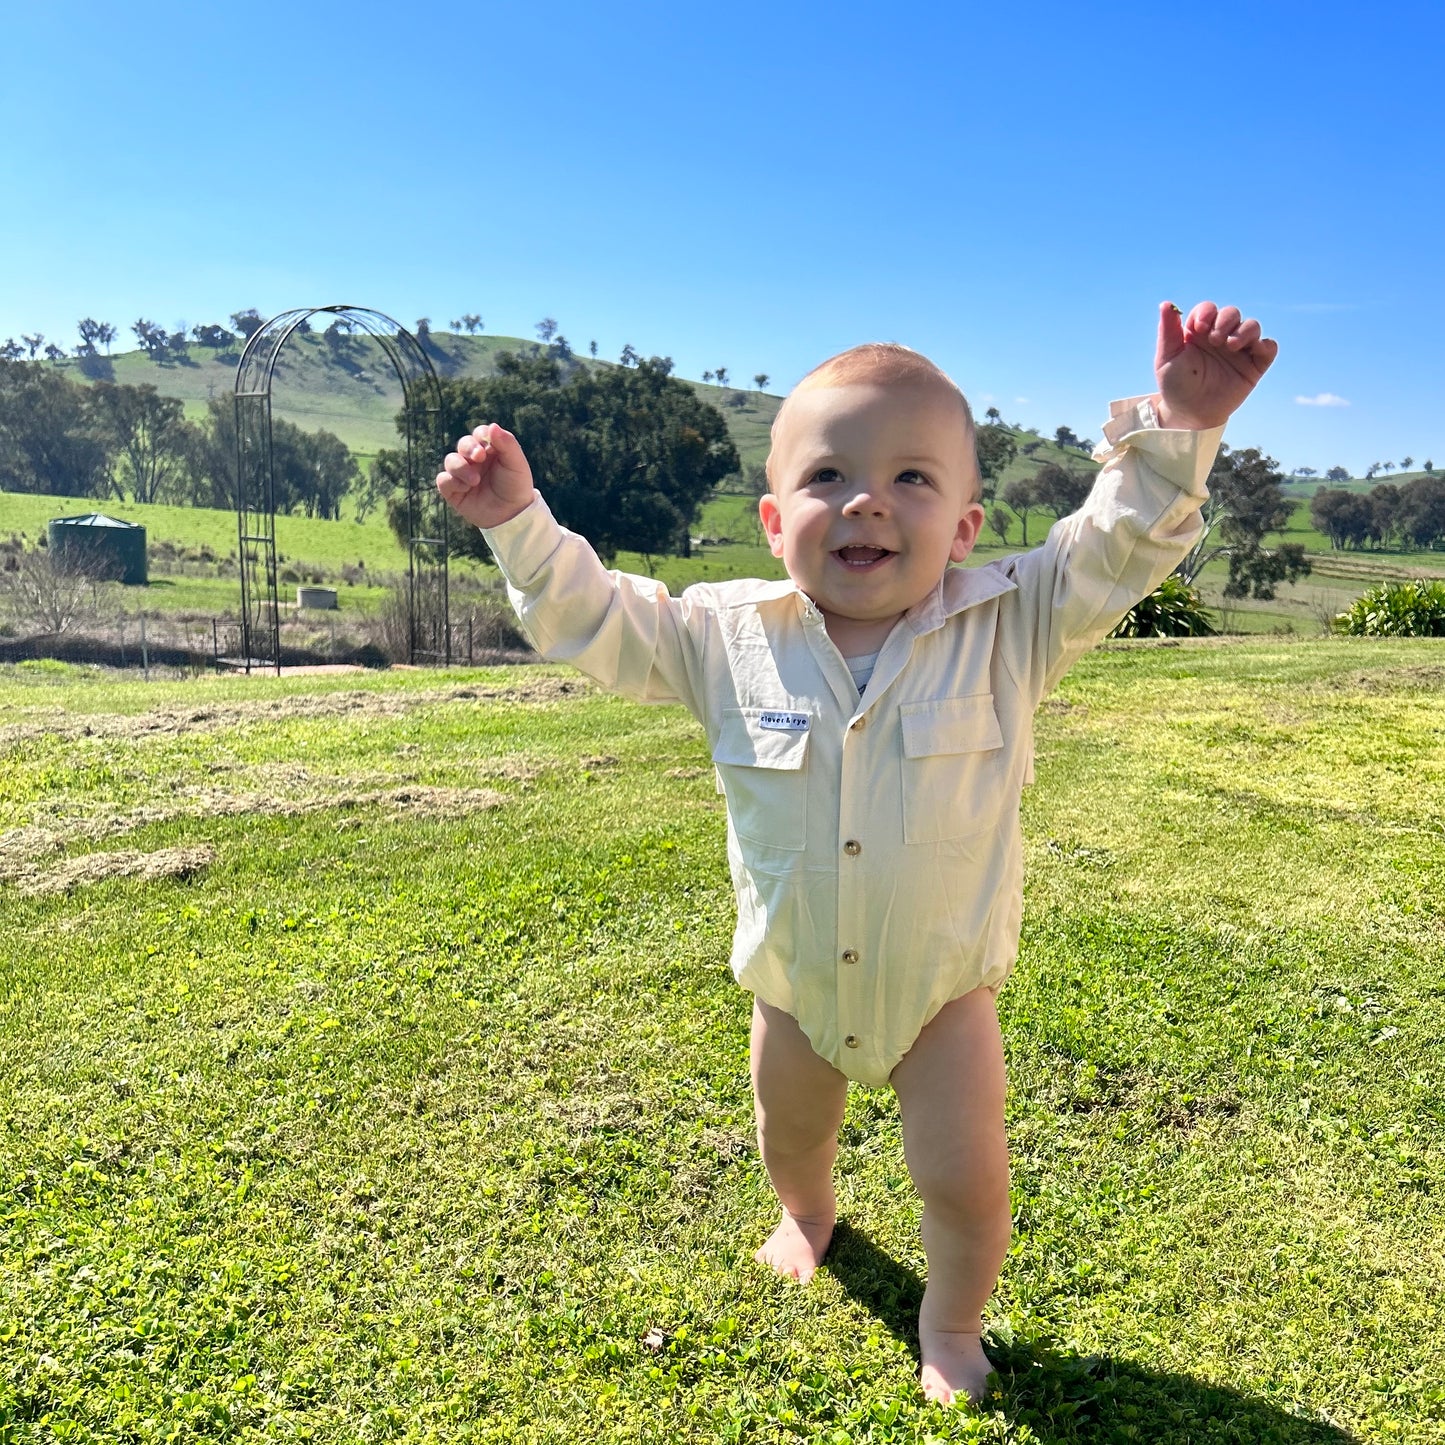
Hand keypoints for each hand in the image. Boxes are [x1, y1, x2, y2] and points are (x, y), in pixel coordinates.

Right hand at [435, 423, 535, 529]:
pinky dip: (452, 481)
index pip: (479, 434)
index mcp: (490, 450)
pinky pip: (444, 480)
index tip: (487, 442)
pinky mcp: (454, 491)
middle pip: (463, 444)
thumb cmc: (516, 487)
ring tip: (475, 480)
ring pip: (450, 460)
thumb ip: (507, 443)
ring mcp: (463, 475)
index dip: (480, 435)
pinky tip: (466, 488)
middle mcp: (474, 460)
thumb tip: (492, 425)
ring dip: (460, 467)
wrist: (512, 515)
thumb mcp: (516, 464)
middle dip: (468, 448)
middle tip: (479, 457)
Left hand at [1153, 300, 1277, 430]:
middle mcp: (1220, 337)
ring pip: (1252, 326)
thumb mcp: (1167, 358)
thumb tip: (1166, 304)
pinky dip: (1266, 345)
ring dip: (1245, 330)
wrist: (1190, 413)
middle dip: (1225, 320)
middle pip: (1231, 313)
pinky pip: (1269, 348)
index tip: (1199, 327)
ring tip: (1231, 345)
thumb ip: (1168, 331)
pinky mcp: (1254, 365)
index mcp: (1199, 332)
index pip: (1208, 309)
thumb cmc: (1175, 385)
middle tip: (1215, 339)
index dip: (1207, 312)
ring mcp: (1239, 350)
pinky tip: (1255, 349)